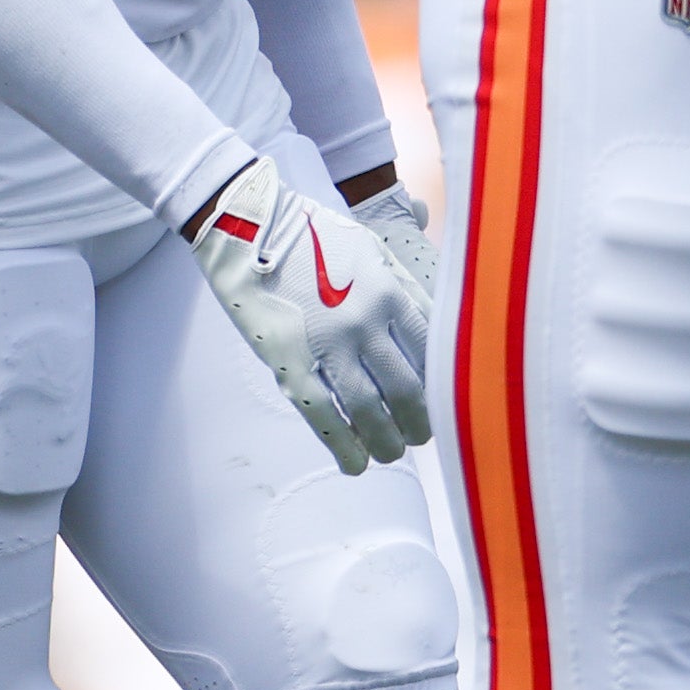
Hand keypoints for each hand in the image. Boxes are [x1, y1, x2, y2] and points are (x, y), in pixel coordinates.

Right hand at [179, 152, 429, 470]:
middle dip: (420, 423)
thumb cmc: (311, 234)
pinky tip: (355, 463)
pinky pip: (323, 416)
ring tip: (391, 452)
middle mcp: (364, 321)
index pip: (433, 354)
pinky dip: (343, 446)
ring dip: (387, 442)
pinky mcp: (288, 362)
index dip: (442, 386)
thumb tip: (437, 324)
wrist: (245, 225)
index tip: (443, 402)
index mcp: (388, 292)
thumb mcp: (370, 248)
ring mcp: (326, 345)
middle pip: (408, 390)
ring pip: (370, 412)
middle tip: (419, 435)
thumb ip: (403, 287)